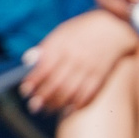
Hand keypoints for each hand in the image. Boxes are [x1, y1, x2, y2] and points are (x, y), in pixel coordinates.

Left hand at [21, 20, 135, 115]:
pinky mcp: (101, 76)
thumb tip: (27, 61)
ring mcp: (89, 68)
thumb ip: (44, 49)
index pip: (44, 68)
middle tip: (34, 106)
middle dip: (43, 98)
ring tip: (48, 110)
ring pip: (71, 92)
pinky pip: (89, 95)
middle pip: (57, 83)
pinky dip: (78, 105)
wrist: (113, 27)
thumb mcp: (60, 33)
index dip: (33, 82)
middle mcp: (75, 58)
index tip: (25, 91)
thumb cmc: (81, 31)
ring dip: (58, 104)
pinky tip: (69, 109)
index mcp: (62, 45)